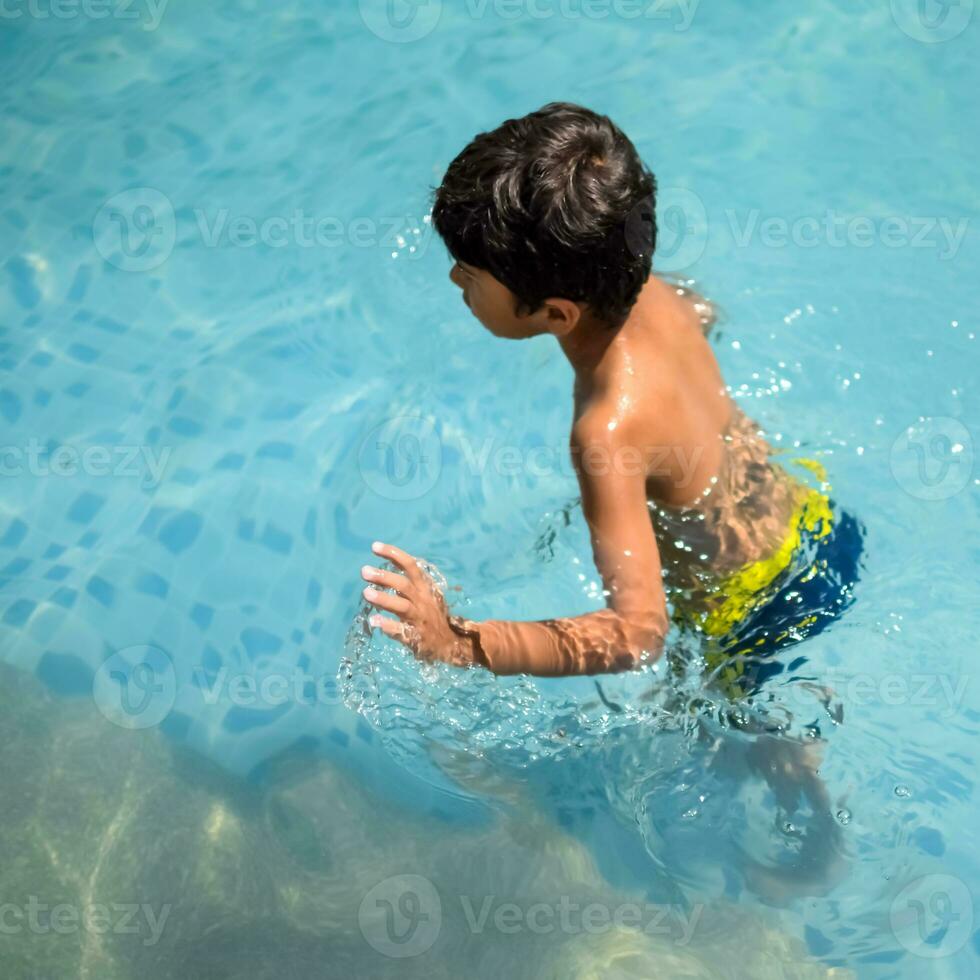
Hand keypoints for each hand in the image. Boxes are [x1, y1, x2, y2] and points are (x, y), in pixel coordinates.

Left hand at [360, 541, 478, 667]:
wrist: (451, 643)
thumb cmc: (432, 616)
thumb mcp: (427, 595)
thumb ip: (409, 584)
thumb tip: (382, 572)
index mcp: (425, 588)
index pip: (410, 566)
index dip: (393, 554)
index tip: (375, 547)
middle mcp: (423, 601)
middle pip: (404, 585)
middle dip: (384, 576)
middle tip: (364, 571)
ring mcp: (419, 619)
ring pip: (402, 606)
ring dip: (384, 599)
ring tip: (366, 593)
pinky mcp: (416, 637)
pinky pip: (401, 630)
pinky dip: (388, 625)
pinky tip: (374, 621)